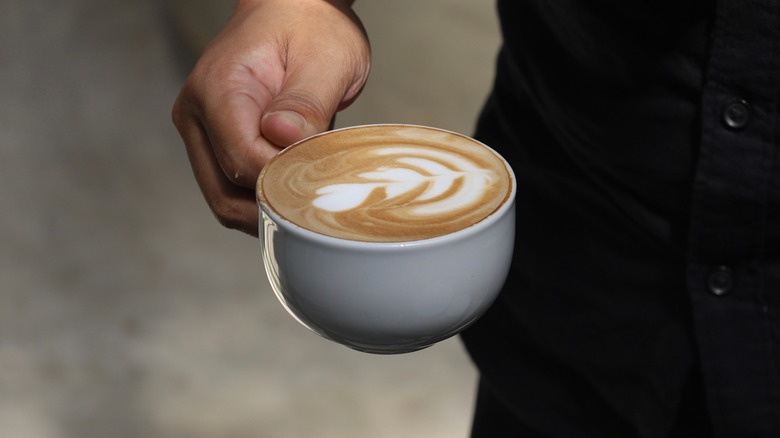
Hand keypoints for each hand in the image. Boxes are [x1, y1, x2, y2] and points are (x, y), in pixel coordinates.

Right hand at [172, 0, 369, 235]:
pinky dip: (263, 200)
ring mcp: (202, 133)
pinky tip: (295, 192)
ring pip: (226, 200)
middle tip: (317, 209)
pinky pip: (233, 189)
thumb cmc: (311, 26)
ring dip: (267, 210)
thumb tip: (282, 137)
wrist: (295, 10)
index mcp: (218, 91)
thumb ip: (305, 102)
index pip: (242, 162)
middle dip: (272, 210)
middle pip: (225, 194)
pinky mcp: (214, 143)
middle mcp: (197, 116)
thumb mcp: (326, 57)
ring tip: (308, 199)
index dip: (283, 183)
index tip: (320, 184)